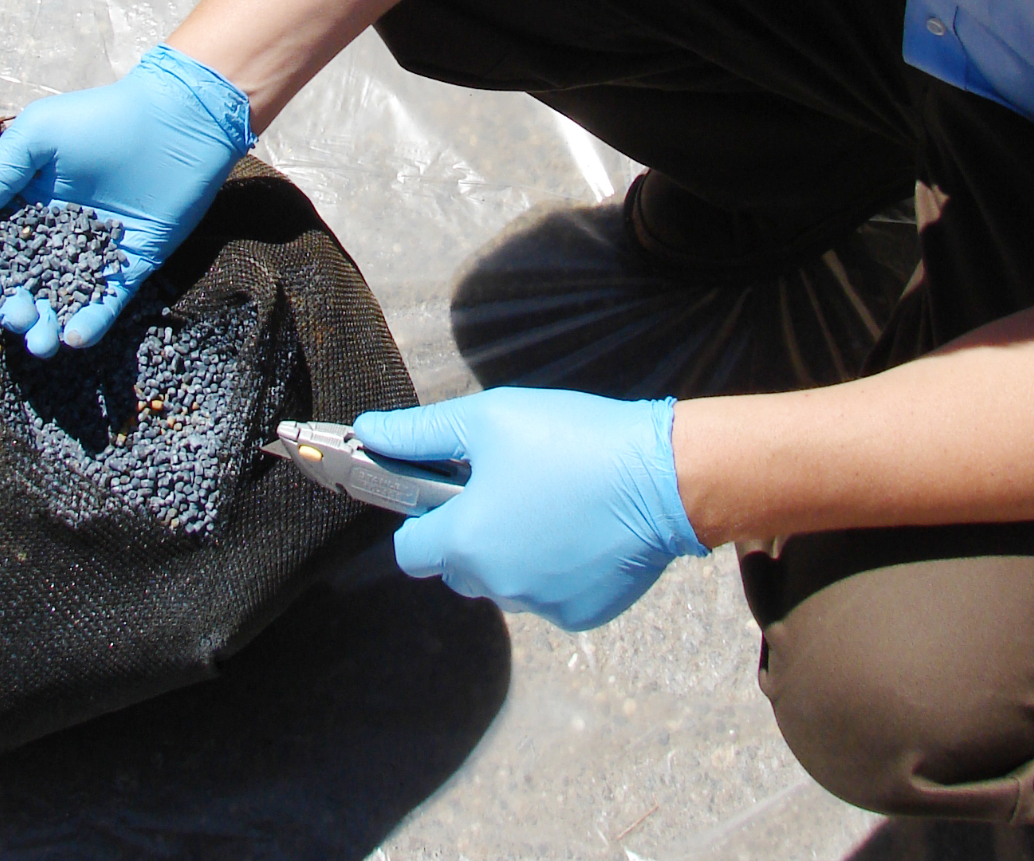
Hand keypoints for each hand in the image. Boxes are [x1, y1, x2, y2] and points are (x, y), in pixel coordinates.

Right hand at [0, 44, 253, 355]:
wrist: (176, 123)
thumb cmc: (102, 119)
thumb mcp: (38, 135)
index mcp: (24, 203)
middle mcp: (55, 233)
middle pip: (22, 281)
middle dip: (14, 306)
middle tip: (19, 317)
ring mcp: (93, 252)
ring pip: (61, 299)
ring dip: (46, 324)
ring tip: (42, 341)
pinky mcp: (130, 265)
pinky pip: (106, 302)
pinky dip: (90, 323)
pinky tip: (76, 337)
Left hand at [353, 389, 705, 630]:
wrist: (664, 478)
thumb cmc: (574, 442)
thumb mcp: (487, 419)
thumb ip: (419, 433)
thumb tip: (369, 432)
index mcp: (466, 541)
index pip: (410, 551)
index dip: (418, 518)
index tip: (440, 491)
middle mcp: (497, 585)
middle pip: (457, 566)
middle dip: (469, 531)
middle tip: (503, 483)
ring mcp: (542, 605)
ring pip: (504, 580)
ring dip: (512, 549)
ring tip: (547, 497)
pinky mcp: (582, 614)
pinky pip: (548, 593)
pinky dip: (554, 565)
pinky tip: (578, 524)